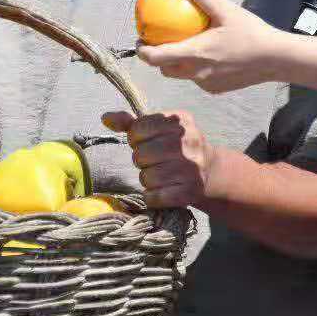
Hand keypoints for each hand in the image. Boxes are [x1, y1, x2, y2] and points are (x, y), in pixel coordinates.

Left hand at [101, 108, 219, 208]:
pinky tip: (162, 190)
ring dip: (147, 179)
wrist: (210, 171)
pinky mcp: (189, 192)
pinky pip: (154, 197)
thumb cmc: (176, 147)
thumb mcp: (158, 129)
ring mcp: (191, 168)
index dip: (137, 138)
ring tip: (160, 175)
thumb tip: (106, 118)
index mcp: (180, 121)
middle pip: (141, 154)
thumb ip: (131, 123)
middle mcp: (190, 141)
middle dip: (142, 160)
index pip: (139, 129)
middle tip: (154, 161)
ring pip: (146, 177)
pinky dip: (152, 197)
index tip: (148, 142)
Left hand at [135, 0, 279, 93]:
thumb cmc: (251, 32)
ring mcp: (206, 84)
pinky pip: (199, 78)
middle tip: (157, 41)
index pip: (156, 58)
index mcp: (194, 54)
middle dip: (156, 58)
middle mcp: (197, 73)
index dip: (142, 51)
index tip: (140, 39)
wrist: (275, 59)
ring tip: (180, 46)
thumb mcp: (227, 9)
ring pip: (182, 74)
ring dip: (177, 63)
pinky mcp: (217, 89)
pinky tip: (206, 55)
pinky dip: (196, 68)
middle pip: (165, 69)